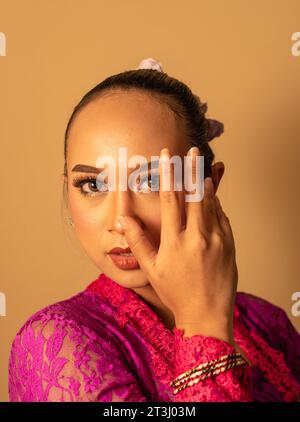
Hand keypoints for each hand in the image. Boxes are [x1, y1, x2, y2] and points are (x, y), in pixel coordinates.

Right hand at [117, 146, 237, 343]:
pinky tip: (212, 195)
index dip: (169, 174)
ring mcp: (216, 240)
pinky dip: (217, 204)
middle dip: (193, 169)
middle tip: (193, 150)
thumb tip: (123, 218)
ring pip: (212, 203)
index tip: (167, 156)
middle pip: (195, 194)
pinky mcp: (229, 244)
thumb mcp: (151, 269)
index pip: (171, 199)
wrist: (207, 313)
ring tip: (205, 165)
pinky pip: (222, 217)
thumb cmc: (176, 292)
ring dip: (208, 182)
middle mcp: (197, 236)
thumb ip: (138, 241)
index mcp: (175, 241)